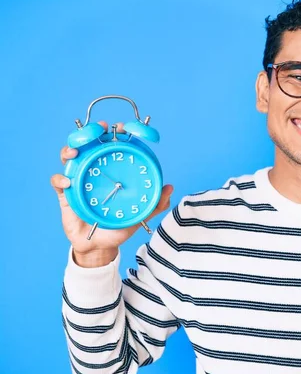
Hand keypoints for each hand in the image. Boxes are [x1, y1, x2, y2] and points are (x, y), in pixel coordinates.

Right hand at [51, 121, 173, 267]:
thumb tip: (170, 188)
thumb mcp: (139, 214)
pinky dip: (60, 179)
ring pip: (68, 157)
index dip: (115, 134)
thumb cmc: (118, 226)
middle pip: (88, 145)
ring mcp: (78, 181)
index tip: (122, 127)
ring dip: (69, 150)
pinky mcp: (65, 195)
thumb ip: (155, 203)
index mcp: (111, 173)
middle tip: (98, 129)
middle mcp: (94, 172)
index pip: (112, 147)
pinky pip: (57, 182)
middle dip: (90, 132)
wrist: (100, 246)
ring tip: (74, 152)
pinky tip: (68, 183)